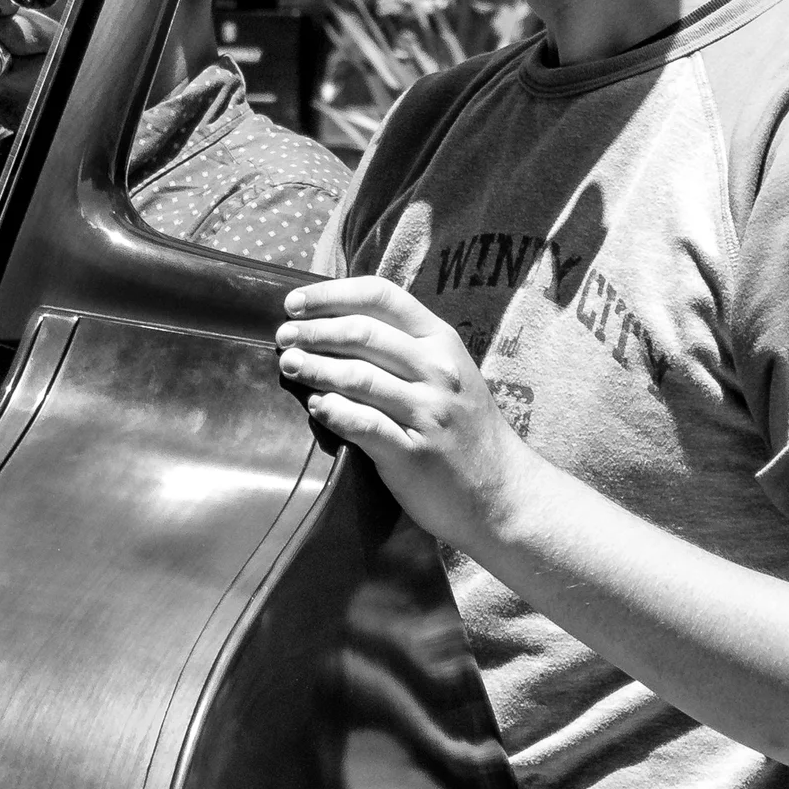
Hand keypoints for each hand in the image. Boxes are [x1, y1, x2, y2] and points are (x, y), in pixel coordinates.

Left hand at [275, 275, 532, 548]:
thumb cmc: (464, 428)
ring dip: (314, 367)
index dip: (331, 295)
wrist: (505, 494)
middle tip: (283, 337)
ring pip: (357, 376)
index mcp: (442, 341)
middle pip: (361, 333)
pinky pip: (362, 423)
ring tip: (290, 365)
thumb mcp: (447, 372)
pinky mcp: (414, 453)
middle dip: (313, 331)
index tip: (294, 303)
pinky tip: (316, 406)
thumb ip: (403, 346)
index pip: (381, 297)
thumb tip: (332, 321)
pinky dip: (332, 410)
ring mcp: (428, 412)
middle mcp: (437, 371)